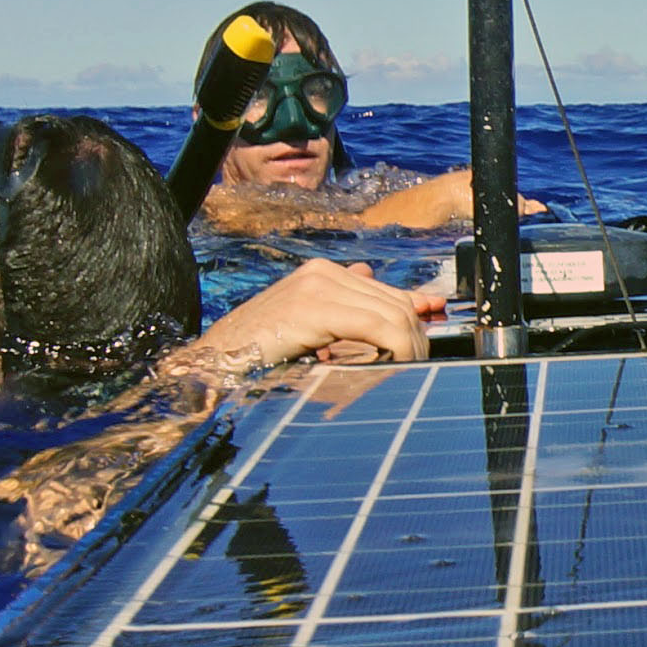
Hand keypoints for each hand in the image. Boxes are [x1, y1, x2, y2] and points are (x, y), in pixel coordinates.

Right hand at [177, 260, 443, 377]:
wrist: (210, 365)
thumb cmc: (255, 359)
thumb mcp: (310, 338)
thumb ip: (348, 323)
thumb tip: (400, 310)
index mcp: (322, 276)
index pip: (385, 290)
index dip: (416, 308)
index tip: (436, 320)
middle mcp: (323, 273)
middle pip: (394, 301)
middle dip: (415, 335)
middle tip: (422, 366)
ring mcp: (317, 285)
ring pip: (392, 312)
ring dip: (409, 346)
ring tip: (409, 373)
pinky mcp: (313, 305)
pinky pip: (377, 325)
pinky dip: (397, 348)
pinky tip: (396, 367)